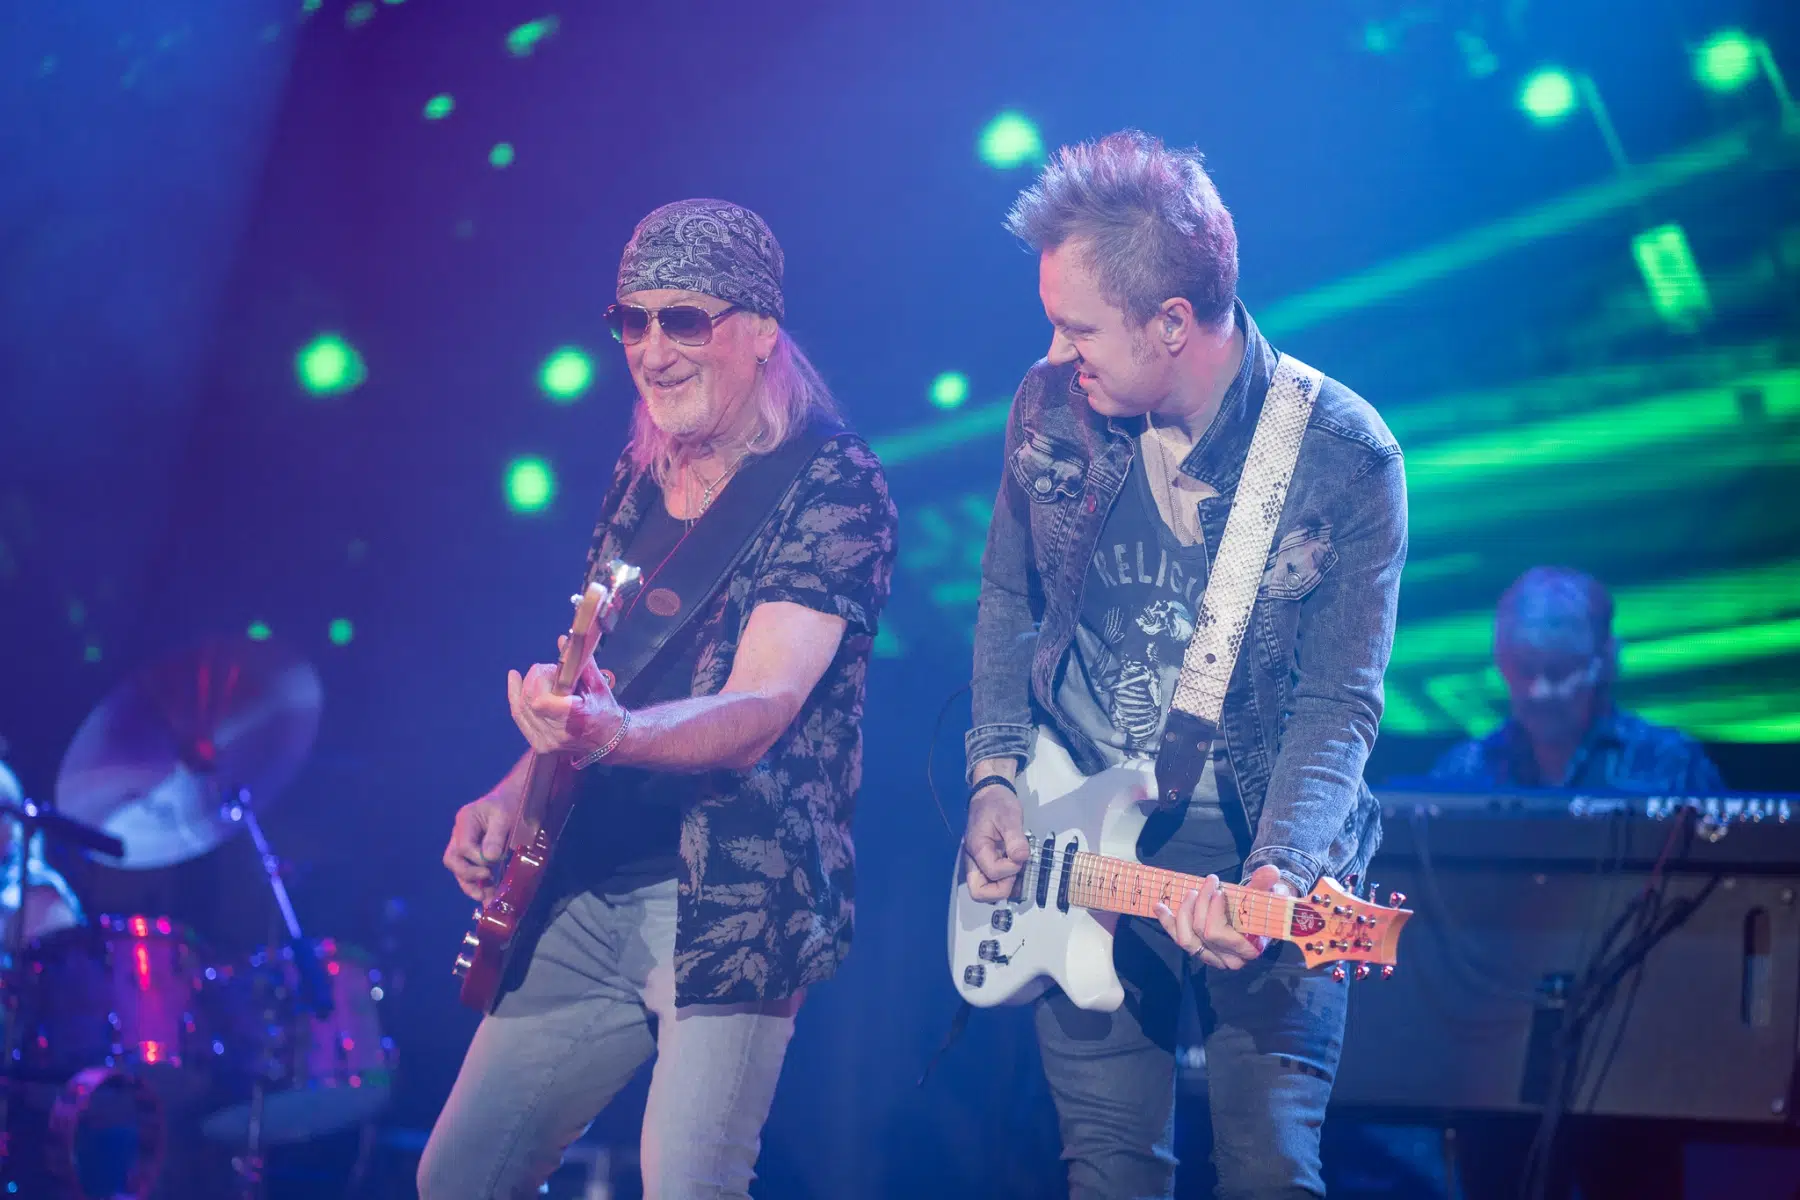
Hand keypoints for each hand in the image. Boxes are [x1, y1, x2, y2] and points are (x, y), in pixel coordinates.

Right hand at [443, 792, 511, 901]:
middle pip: (453, 860)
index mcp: (465, 820)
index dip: (477, 859)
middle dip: (467, 875)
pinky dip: (479, 883)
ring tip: (486, 898)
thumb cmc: (511, 802)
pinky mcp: (474, 853)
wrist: (516, 796)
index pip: (463, 846)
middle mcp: (459, 833)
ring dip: (471, 885)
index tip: (494, 863)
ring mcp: (465, 844)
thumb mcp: (505, 816)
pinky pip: (470, 870)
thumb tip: (490, 859)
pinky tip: (488, 895)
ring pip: (459, 869)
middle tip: (486, 884)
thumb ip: (496, 837)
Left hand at [507, 628, 624, 756]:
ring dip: (524, 687)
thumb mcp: (598, 684)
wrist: (608, 739)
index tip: (551, 670)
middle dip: (533, 679)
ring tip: (535, 676)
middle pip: (529, 702)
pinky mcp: (540, 745)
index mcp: (577, 717)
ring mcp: (548, 742)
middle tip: (547, 670)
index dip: (540, 681)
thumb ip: (580, 662)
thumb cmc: (604, 709)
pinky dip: (516, 698)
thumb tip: (562, 640)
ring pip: (521, 709)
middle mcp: (559, 734)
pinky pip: (520, 718)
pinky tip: (515, 682)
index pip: (541, 701)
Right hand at [962, 783, 1029, 901]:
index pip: (993, 873)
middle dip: (1002, 889)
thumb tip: (1021, 858)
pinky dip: (1007, 883)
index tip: (1020, 856)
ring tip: (1018, 870)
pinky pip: (993, 884)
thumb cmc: (997, 803)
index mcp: (977, 848)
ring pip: (986, 892)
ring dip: (1005, 887)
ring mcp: (978, 865)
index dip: (1011, 869)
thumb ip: (1015, 839)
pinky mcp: (985, 865)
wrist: (990, 795)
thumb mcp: (1009, 817)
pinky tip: (1017, 870)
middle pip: (979, 893)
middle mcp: (973, 861)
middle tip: (1016, 872)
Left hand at [1154, 863, 1293, 970]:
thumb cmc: (1263, 907)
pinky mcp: (1199, 950)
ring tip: (1191, 892)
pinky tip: (1159, 906)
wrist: (1259, 916)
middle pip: (1201, 932)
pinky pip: (1178, 938)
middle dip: (1201, 903)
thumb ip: (1266, 884)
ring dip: (1184, 912)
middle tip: (1209, 882)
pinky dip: (1167, 922)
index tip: (1220, 891)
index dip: (1214, 911)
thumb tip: (1271, 871)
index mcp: (1247, 949)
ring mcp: (1211, 957)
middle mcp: (1228, 959)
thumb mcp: (1267, 894)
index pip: (1219, 934)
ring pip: (1186, 939)